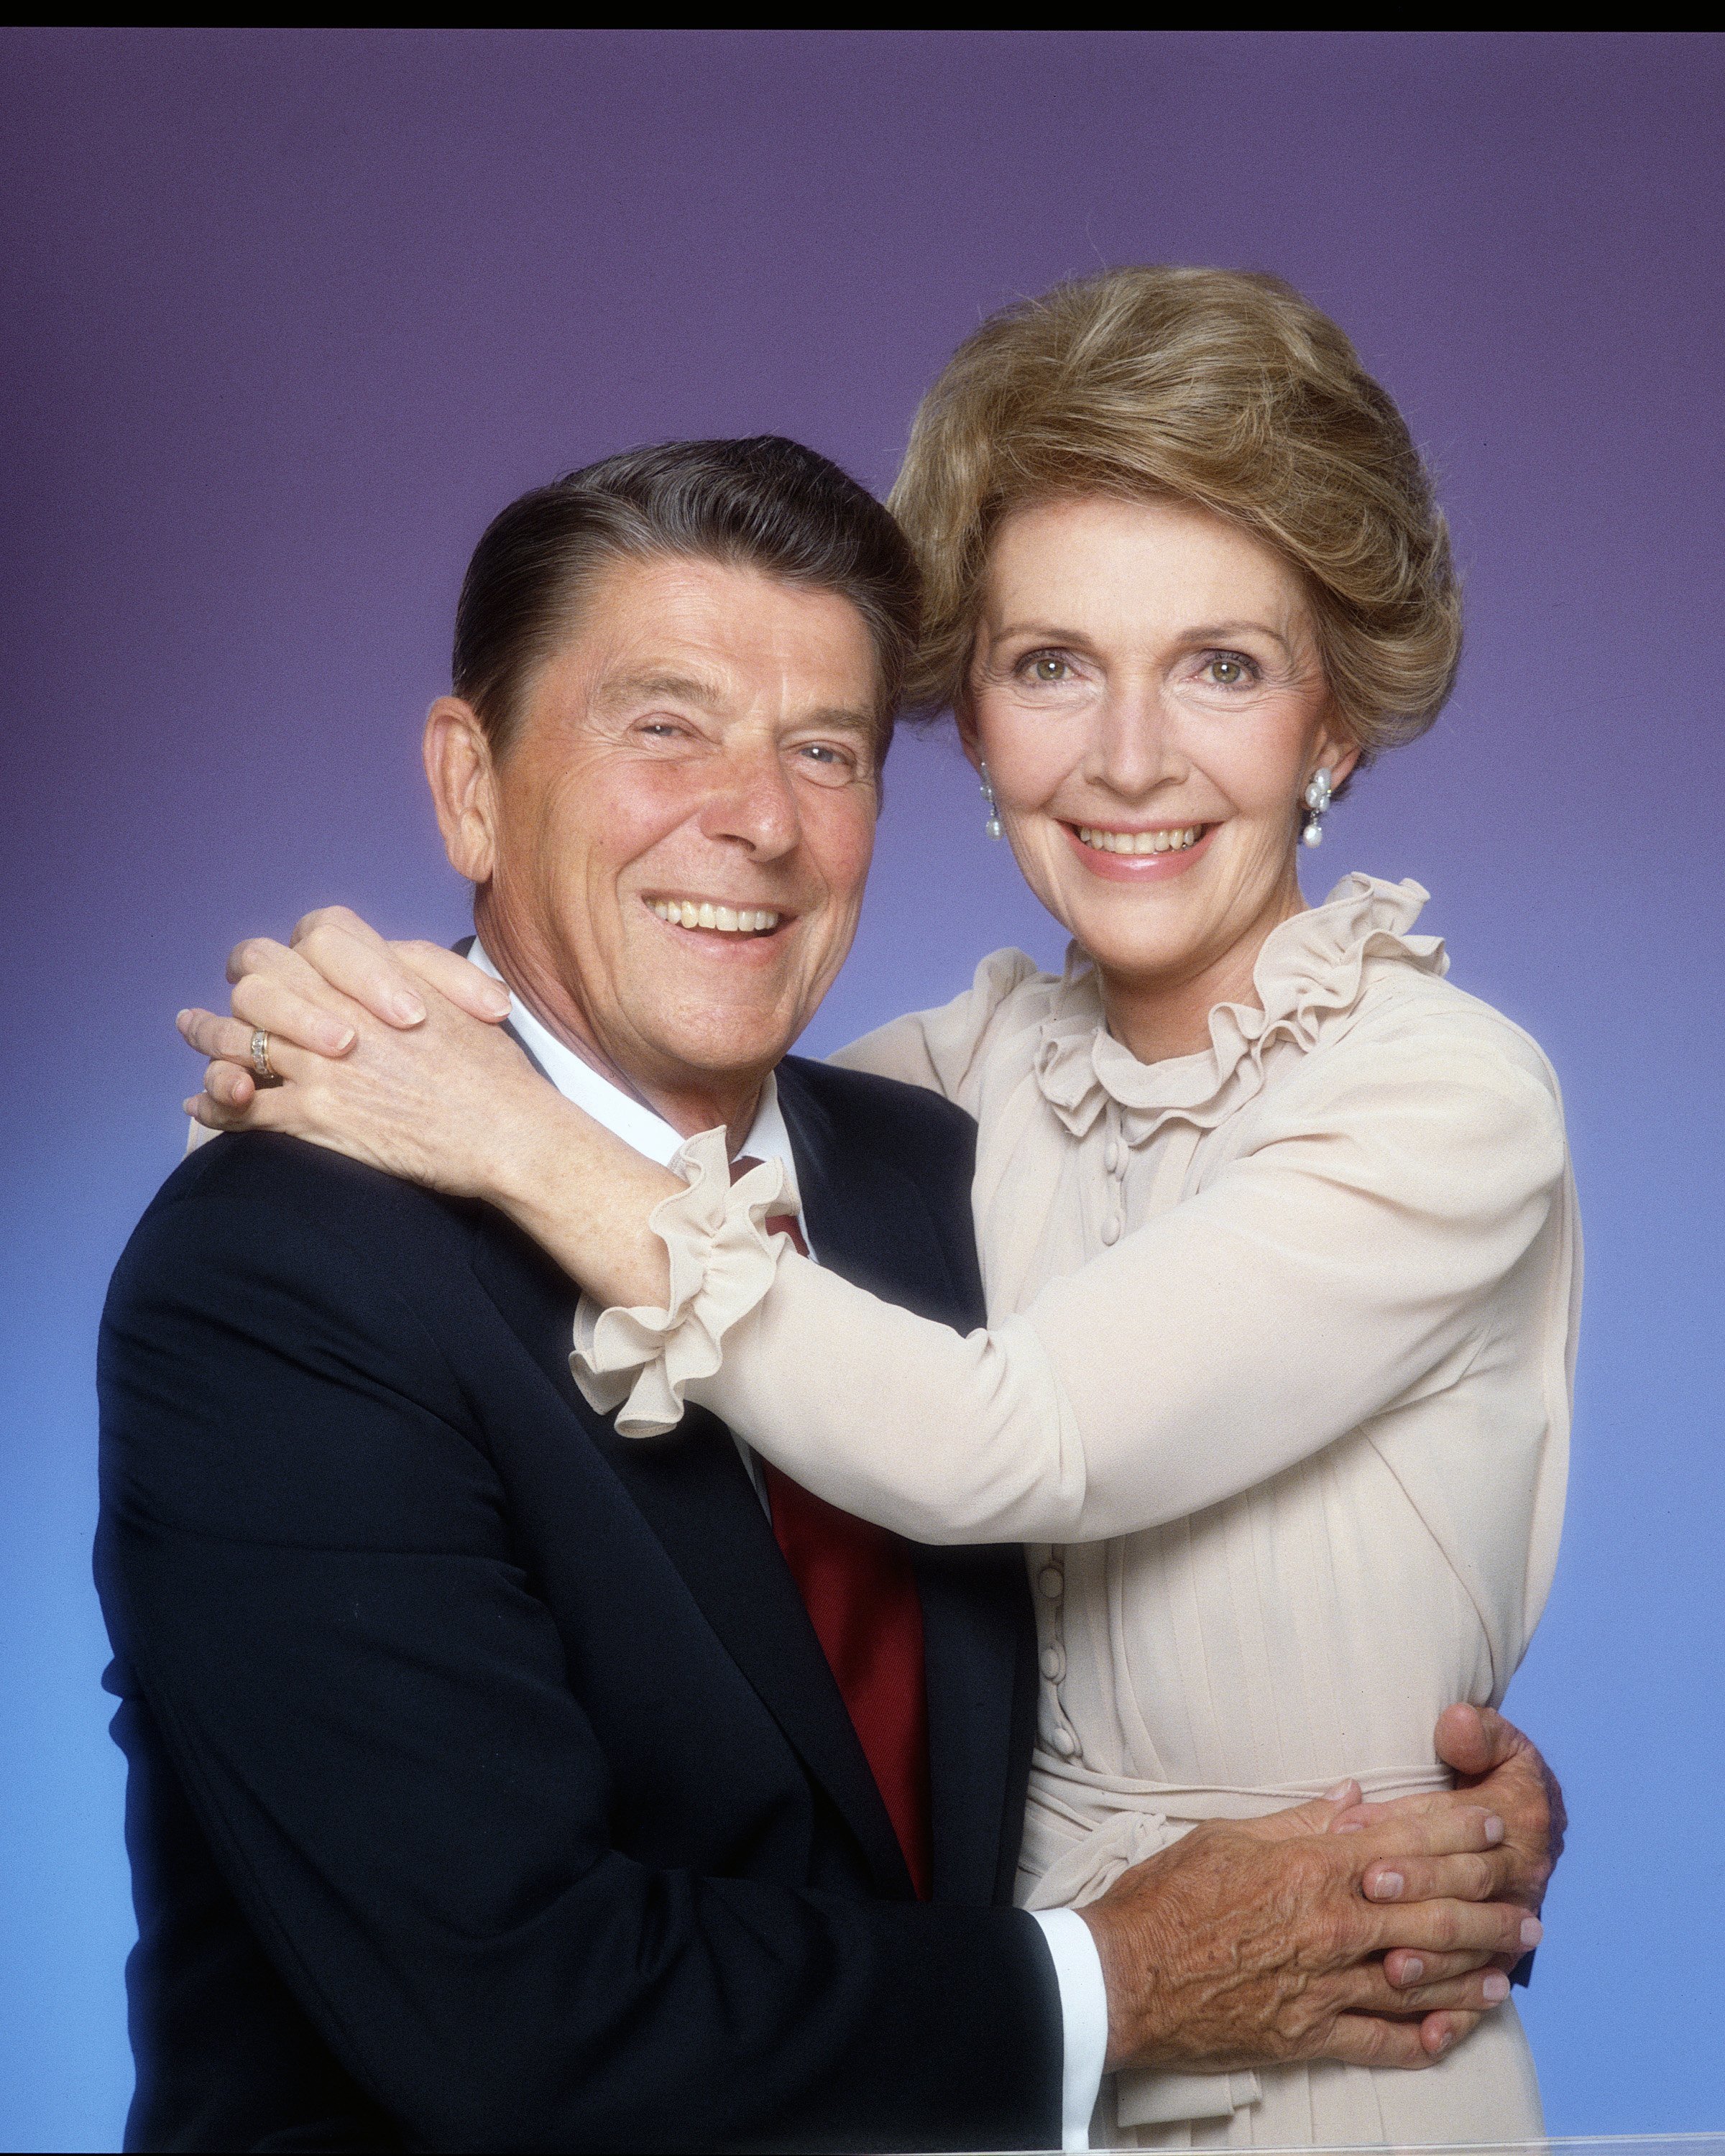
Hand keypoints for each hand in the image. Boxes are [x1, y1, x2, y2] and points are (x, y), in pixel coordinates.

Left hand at [180, 906, 513, 1118]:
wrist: (508, 1132)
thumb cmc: (494, 1071)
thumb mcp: (459, 993)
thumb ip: (409, 964)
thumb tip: (358, 962)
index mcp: (379, 976)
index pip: (307, 941)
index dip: (285, 953)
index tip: (272, 969)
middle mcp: (341, 1012)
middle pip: (258, 984)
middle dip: (235, 993)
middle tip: (227, 998)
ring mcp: (323, 1065)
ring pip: (238, 1040)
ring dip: (206, 1039)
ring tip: (191, 1032)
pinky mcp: (317, 1116)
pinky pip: (244, 1107)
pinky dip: (215, 1105)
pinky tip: (200, 1106)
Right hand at [1080, 1788, 1536, 2074]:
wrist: (1125, 1977)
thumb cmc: (1168, 1898)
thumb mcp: (1229, 1838)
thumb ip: (1300, 1821)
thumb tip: (1355, 1798)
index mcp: (1311, 1869)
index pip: (1405, 1844)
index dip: (1457, 1833)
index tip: (1493, 1826)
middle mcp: (1331, 1927)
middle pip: (1430, 1912)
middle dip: (1487, 1904)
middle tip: (1528, 1903)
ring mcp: (1326, 1987)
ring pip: (1421, 1980)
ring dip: (1474, 1971)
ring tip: (1513, 1965)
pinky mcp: (1311, 2036)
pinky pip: (1383, 2041)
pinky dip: (1425, 2038)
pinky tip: (1457, 2030)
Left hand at [1329, 1703, 1562, 2035]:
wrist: (1528, 1820)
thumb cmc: (1496, 1773)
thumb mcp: (1494, 1742)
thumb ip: (1477, 1734)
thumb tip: (1456, 1724)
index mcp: (1509, 1822)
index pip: (1453, 1830)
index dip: (1408, 1831)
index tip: (1358, 1831)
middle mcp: (1511, 1880)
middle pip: (1460, 1890)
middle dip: (1414, 1891)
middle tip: (1367, 1890)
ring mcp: (1505, 1927)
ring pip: (1468, 1951)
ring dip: (1434, 1963)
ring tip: (1392, 1969)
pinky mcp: (1496, 1962)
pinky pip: (1479, 1997)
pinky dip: (1457, 2017)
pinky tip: (1431, 2036)